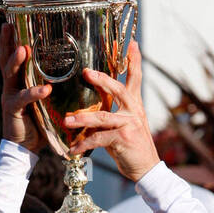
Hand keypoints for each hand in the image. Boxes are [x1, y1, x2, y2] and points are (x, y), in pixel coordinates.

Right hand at [0, 22, 49, 154]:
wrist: (26, 148)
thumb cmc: (39, 122)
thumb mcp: (48, 100)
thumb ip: (57, 86)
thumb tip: (80, 72)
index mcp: (18, 81)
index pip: (12, 56)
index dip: (12, 39)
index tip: (13, 21)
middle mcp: (11, 85)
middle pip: (5, 59)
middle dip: (7, 42)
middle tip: (9, 25)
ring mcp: (10, 96)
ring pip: (9, 74)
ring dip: (16, 61)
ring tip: (23, 50)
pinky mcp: (13, 110)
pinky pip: (23, 99)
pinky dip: (34, 93)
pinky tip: (45, 89)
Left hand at [62, 40, 159, 182]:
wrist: (146, 169)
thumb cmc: (132, 148)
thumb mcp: (124, 127)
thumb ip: (111, 116)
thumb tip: (90, 112)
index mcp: (135, 105)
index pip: (135, 79)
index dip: (134, 61)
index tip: (132, 43)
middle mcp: (134, 111)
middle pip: (117, 89)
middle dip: (101, 80)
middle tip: (86, 72)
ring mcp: (129, 124)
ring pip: (102, 117)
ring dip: (82, 120)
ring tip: (67, 121)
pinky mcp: (123, 139)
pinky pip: (98, 139)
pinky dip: (83, 144)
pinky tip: (73, 149)